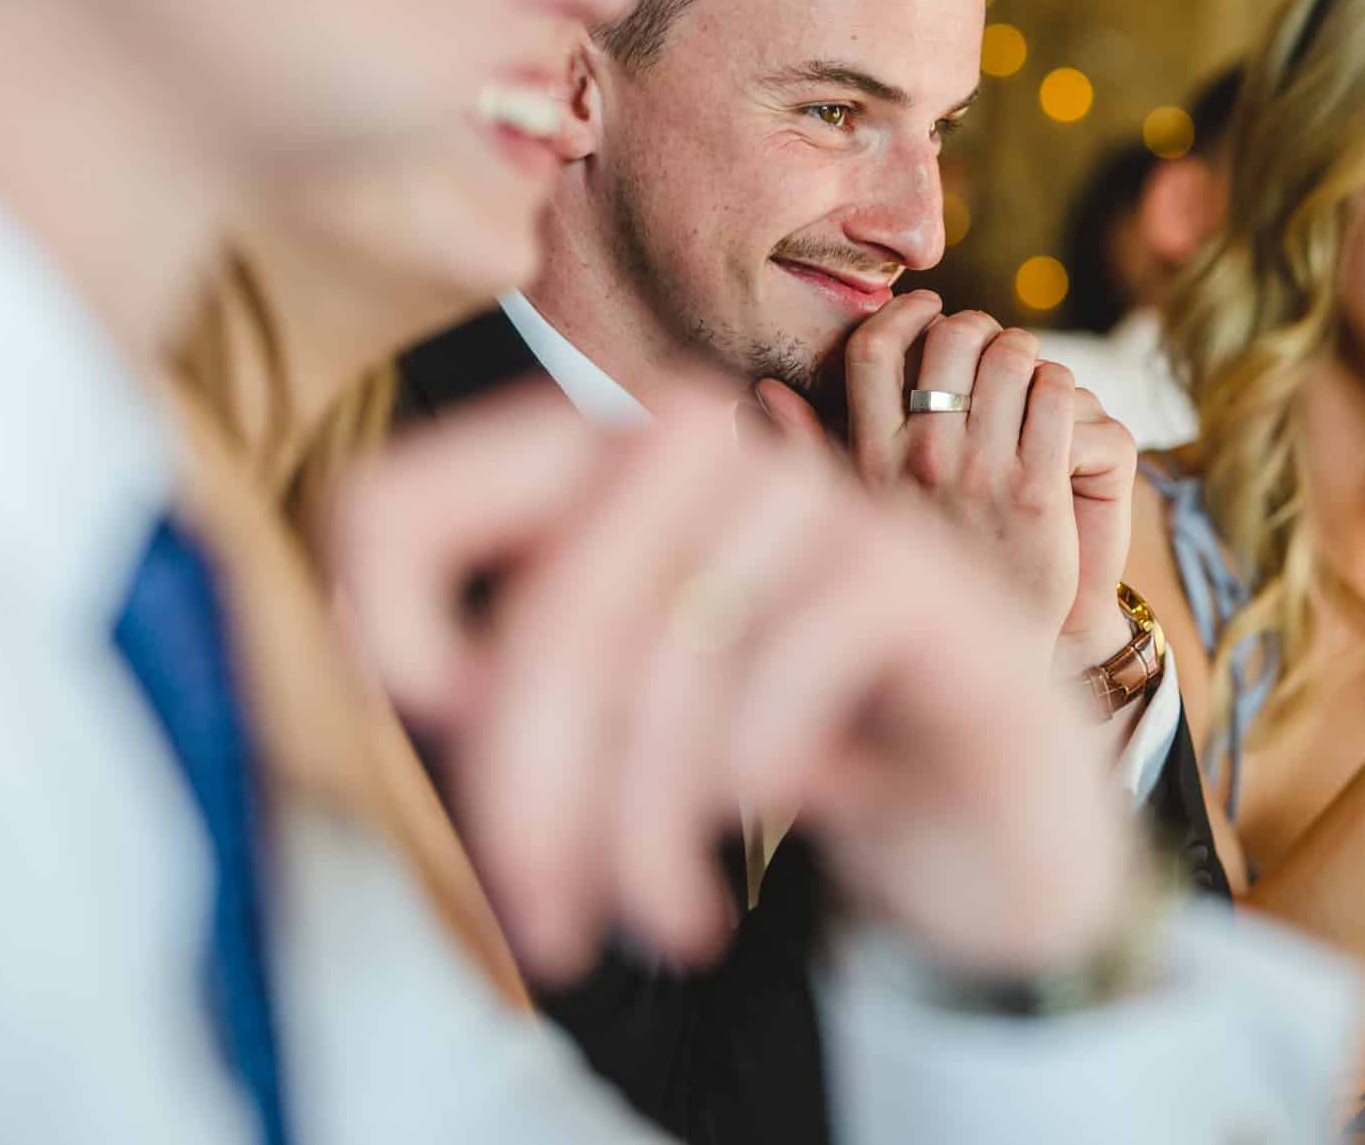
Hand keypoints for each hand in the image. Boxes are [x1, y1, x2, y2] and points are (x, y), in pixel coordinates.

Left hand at [328, 377, 1135, 982]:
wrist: (982, 796)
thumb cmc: (774, 741)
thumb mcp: (617, 714)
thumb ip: (504, 681)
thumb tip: (391, 671)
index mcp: (588, 465)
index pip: (408, 499)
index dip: (382, 614)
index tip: (422, 726)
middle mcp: (696, 446)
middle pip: (553, 602)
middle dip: (537, 786)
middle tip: (545, 918)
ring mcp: (815, 497)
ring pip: (670, 646)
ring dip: (646, 816)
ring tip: (655, 917)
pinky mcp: (913, 572)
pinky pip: (786, 661)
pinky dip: (754, 766)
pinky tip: (760, 823)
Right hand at [757, 293, 1131, 659]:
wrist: (982, 667)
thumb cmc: (915, 584)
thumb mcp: (849, 517)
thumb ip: (805, 450)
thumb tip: (757, 391)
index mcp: (869, 462)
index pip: (870, 352)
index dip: (902, 314)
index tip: (926, 308)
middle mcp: (919, 464)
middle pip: (950, 341)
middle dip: (975, 325)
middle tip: (988, 340)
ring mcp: (980, 476)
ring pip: (1009, 360)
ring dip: (1024, 350)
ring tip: (1025, 367)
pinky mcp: (1038, 493)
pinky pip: (1053, 397)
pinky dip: (1058, 383)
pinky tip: (1053, 402)